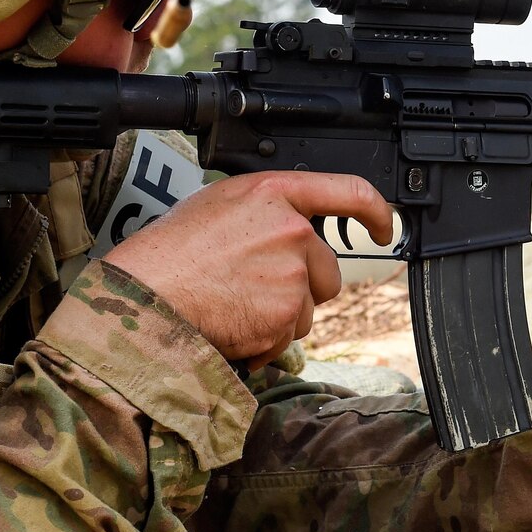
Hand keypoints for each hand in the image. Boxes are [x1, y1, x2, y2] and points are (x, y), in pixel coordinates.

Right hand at [105, 170, 391, 365]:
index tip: (385, 228)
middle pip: (327, 270)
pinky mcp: (287, 314)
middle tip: (251, 287)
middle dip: (301, 286)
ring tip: (234, 304)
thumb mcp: (221, 205)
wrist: (146, 297)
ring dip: (281, 315)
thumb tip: (296, 229)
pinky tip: (233, 324)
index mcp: (274, 194)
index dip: (376, 212)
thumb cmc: (170, 253)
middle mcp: (291, 229)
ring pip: (309, 308)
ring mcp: (292, 273)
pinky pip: (290, 337)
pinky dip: (266, 340)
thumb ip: (267, 212)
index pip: (350, 192)